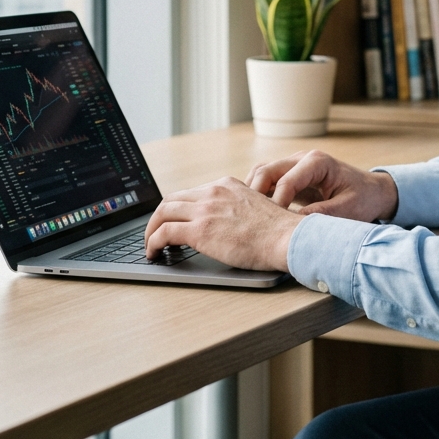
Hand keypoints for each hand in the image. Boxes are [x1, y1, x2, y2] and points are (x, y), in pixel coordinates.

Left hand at [143, 177, 303, 270]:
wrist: (287, 238)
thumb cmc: (278, 231)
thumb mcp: (255, 207)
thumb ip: (236, 208)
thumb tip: (225, 224)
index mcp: (226, 185)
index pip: (191, 193)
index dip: (177, 209)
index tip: (173, 221)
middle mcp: (213, 192)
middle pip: (171, 200)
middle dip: (158, 217)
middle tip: (154, 233)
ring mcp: (205, 209)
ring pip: (163, 213)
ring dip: (151, 230)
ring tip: (150, 246)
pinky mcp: (199, 230)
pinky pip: (164, 233)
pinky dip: (153, 243)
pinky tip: (154, 253)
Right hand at [245, 150, 398, 222]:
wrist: (372, 192)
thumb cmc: (363, 199)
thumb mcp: (348, 210)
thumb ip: (322, 214)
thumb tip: (293, 224)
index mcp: (318, 162)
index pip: (286, 180)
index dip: (276, 203)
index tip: (272, 225)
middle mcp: (302, 158)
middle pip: (267, 170)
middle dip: (255, 194)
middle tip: (251, 220)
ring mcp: (294, 165)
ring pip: (262, 173)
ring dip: (253, 193)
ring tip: (249, 217)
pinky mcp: (291, 176)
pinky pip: (268, 181)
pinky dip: (259, 195)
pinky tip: (257, 214)